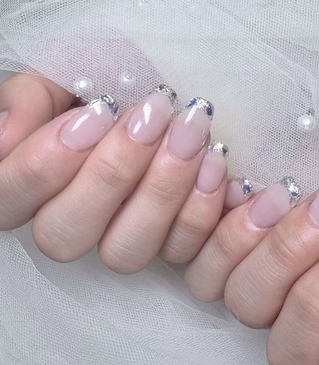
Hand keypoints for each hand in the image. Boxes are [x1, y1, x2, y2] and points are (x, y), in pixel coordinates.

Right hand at [0, 74, 228, 271]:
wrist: (170, 96)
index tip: (98, 113)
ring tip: (190, 135)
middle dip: (112, 174)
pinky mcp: (167, 244)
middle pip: (66, 236)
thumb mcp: (67, 75)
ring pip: (124, 252)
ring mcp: (121, 239)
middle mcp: (75, 222)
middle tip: (152, 117)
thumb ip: (30, 102)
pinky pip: (179, 248)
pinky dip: (201, 207)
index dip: (47, 164)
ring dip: (160, 192)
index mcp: (36, 185)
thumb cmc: (114, 81)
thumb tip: (6, 140)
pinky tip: (214, 162)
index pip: (10, 198)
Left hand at [185, 169, 318, 364]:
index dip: (318, 312)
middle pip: (248, 305)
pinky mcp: (212, 226)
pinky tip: (227, 177)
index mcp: (312, 327)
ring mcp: (234, 264)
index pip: (294, 356)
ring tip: (281, 193)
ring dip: (242, 236)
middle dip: (289, 256)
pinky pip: (186, 234)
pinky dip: (205, 207)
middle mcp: (269, 301)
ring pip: (208, 277)